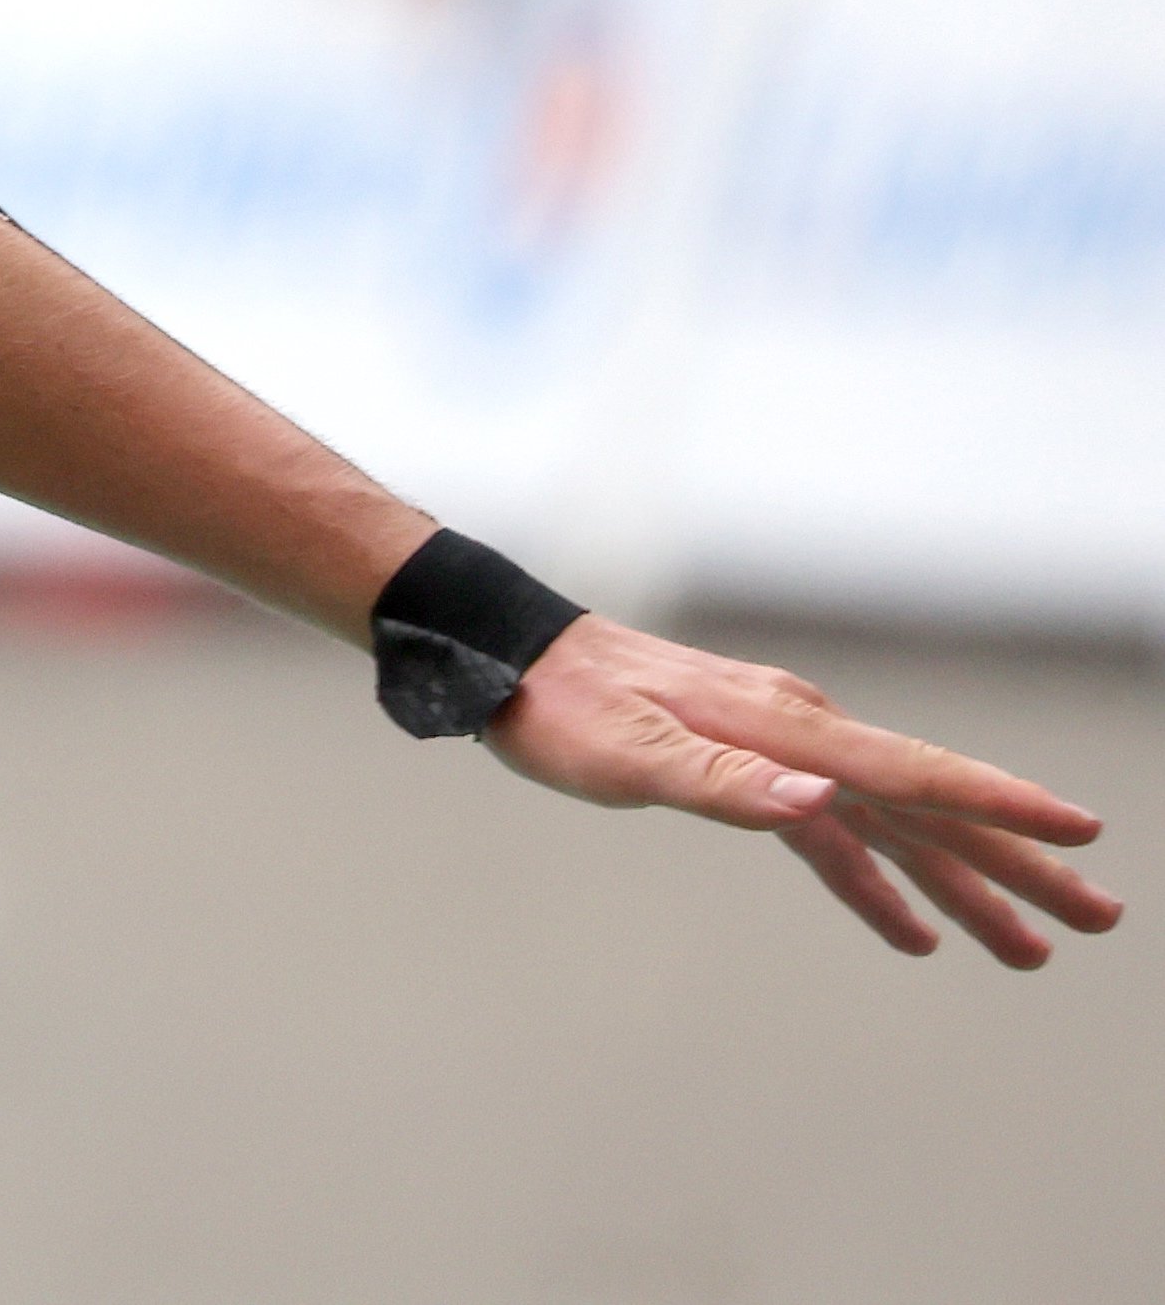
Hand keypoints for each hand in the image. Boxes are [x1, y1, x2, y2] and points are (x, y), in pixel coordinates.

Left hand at [484, 616, 1118, 966]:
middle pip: (931, 808)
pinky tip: (913, 932)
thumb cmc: (562, 706)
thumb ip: (725, 782)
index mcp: (787, 728)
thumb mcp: (630, 752)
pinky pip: (837, 837)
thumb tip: (822, 802)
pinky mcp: (752, 774)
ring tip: (1033, 949)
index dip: (1000, 806)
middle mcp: (801, 736)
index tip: (1082, 831)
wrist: (510, 661)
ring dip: (964, 886)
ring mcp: (781, 754)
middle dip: (1017, 864)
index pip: (915, 772)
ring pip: (896, 828)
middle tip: (1099, 918)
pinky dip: (877, 883)